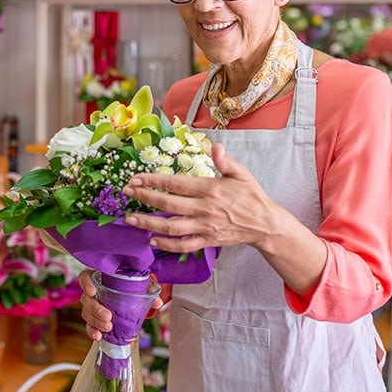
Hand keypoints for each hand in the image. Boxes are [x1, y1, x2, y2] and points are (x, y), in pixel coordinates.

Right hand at [78, 270, 168, 340]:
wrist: (132, 297)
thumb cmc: (132, 286)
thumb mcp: (140, 284)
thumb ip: (149, 289)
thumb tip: (157, 303)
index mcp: (101, 279)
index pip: (85, 277)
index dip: (85, 283)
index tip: (92, 291)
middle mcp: (93, 292)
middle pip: (86, 299)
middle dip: (95, 309)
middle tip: (108, 316)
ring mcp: (91, 306)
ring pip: (86, 313)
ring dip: (96, 322)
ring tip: (108, 327)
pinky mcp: (94, 319)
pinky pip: (89, 325)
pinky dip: (92, 331)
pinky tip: (99, 336)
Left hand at [122, 143, 278, 252]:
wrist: (264, 224)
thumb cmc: (251, 196)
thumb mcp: (241, 174)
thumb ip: (225, 161)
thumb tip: (215, 145)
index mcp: (210, 189)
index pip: (175, 184)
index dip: (153, 181)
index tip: (136, 178)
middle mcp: (204, 209)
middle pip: (168, 204)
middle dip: (144, 198)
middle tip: (126, 193)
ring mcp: (204, 227)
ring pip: (171, 227)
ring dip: (148, 223)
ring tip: (130, 219)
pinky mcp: (207, 241)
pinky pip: (184, 245)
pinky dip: (167, 245)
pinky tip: (152, 240)